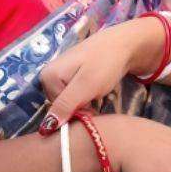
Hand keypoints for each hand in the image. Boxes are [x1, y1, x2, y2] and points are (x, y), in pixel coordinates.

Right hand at [39, 19, 162, 126]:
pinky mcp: (70, 74)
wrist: (125, 44)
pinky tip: (97, 91)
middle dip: (79, 108)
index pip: (56, 111)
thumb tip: (45, 127)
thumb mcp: (86, 86)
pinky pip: (74, 94)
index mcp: (47, 76)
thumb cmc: (105, 63)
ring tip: (98, 95)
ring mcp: (59, 74)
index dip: (76, 114)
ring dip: (84, 104)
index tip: (93, 110)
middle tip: (97, 101)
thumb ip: (66, 105)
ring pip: (69, 102)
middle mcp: (48, 74)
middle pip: (61, 106)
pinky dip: (86, 97)